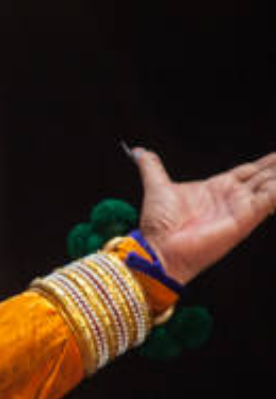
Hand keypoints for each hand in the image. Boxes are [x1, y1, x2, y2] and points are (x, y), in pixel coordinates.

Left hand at [132, 148, 275, 284]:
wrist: (158, 247)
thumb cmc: (158, 224)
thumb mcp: (157, 187)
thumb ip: (151, 167)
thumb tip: (137, 151)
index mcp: (218, 188)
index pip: (249, 170)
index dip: (266, 162)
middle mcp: (233, 197)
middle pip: (264, 176)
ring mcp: (241, 208)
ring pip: (272, 186)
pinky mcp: (245, 218)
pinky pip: (270, 200)